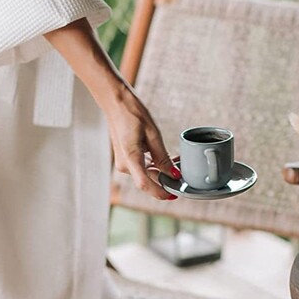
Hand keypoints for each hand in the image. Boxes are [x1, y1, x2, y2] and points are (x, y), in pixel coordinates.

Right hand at [104, 86, 179, 200]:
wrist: (116, 104)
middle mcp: (124, 165)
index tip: (174, 195)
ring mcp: (123, 163)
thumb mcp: (152, 134)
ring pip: (146, 176)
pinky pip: (141, 169)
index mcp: (130, 158)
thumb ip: (162, 157)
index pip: (145, 184)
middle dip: (165, 181)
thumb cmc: (132, 114)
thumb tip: (174, 174)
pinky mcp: (125, 160)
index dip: (160, 193)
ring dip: (161, 173)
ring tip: (176, 162)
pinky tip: (164, 160)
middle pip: (148, 181)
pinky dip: (154, 167)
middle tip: (182, 173)